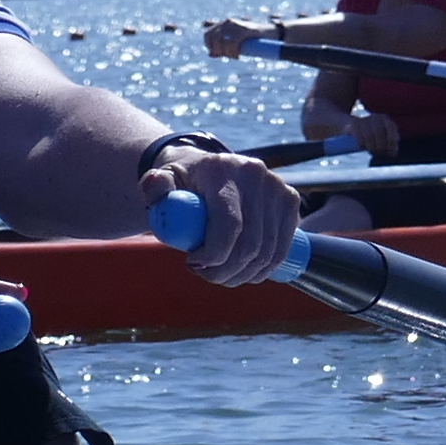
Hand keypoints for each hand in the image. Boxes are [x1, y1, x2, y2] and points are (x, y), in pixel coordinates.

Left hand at [145, 143, 304, 279]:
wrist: (208, 168)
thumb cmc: (181, 181)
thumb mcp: (161, 180)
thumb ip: (154, 186)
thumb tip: (155, 185)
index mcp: (224, 170)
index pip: (230, 225)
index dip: (213, 255)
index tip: (192, 264)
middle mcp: (256, 175)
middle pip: (250, 245)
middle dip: (225, 271)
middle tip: (205, 275)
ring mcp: (278, 187)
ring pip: (267, 254)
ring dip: (242, 275)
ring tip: (219, 274)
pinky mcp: (290, 201)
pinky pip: (281, 250)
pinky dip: (262, 269)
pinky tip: (243, 270)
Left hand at [199, 17, 265, 58]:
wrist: (270, 32)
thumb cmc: (252, 38)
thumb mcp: (235, 41)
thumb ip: (222, 45)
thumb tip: (210, 54)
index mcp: (224, 23)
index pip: (208, 35)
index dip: (209, 46)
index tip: (217, 54)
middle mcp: (228, 22)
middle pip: (214, 39)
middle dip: (219, 50)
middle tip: (229, 56)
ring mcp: (236, 24)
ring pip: (223, 42)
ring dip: (227, 53)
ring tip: (235, 56)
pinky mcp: (244, 30)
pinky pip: (233, 42)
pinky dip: (233, 51)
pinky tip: (238, 55)